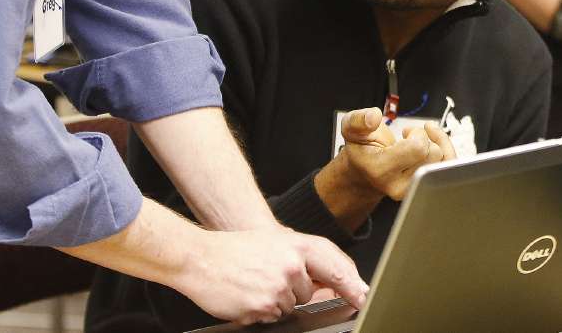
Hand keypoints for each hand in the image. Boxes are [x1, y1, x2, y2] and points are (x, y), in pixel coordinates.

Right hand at [176, 224, 367, 324]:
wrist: (200, 258)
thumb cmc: (234, 250)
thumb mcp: (274, 244)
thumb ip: (301, 260)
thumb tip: (325, 281)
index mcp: (296, 247)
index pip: (334, 267)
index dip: (351, 284)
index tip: (362, 297)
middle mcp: (291, 267)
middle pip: (309, 294)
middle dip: (294, 294)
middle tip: (268, 280)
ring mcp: (277, 288)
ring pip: (289, 308)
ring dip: (275, 303)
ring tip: (253, 285)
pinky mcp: (263, 307)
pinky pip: (271, 317)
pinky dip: (261, 311)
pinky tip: (246, 296)